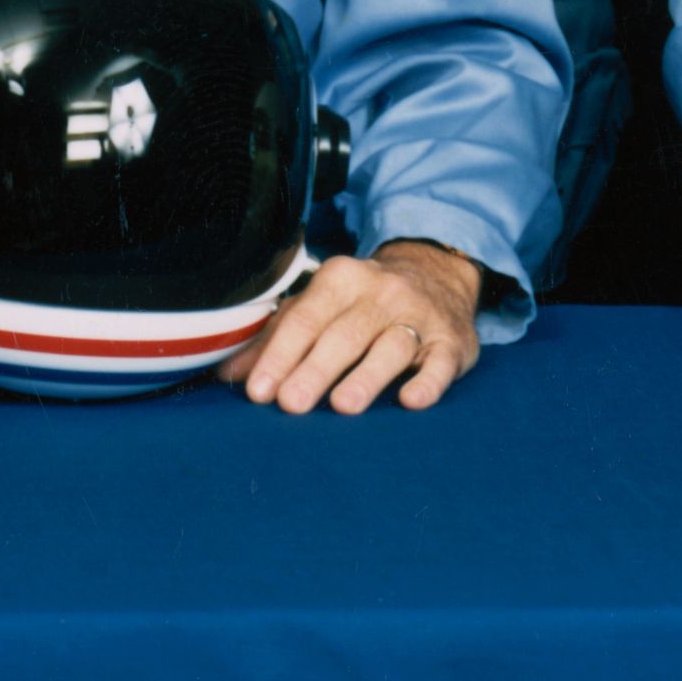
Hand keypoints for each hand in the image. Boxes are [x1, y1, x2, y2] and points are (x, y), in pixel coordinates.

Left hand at [221, 238, 489, 415]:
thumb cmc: (365, 301)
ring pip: (391, 346)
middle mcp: (381, 292)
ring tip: (342, 406)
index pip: (306, 318)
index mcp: (341, 279)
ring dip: (366, 376)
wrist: (437, 274)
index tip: (259, 390)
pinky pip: (440, 362)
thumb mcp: (322, 305)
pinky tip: (412, 400)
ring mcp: (419, 316)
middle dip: (315, 369)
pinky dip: (428, 381)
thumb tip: (230, 375)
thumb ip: (278, 337)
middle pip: (344, 333)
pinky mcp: (451, 342)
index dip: (280, 354)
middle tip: (291, 404)